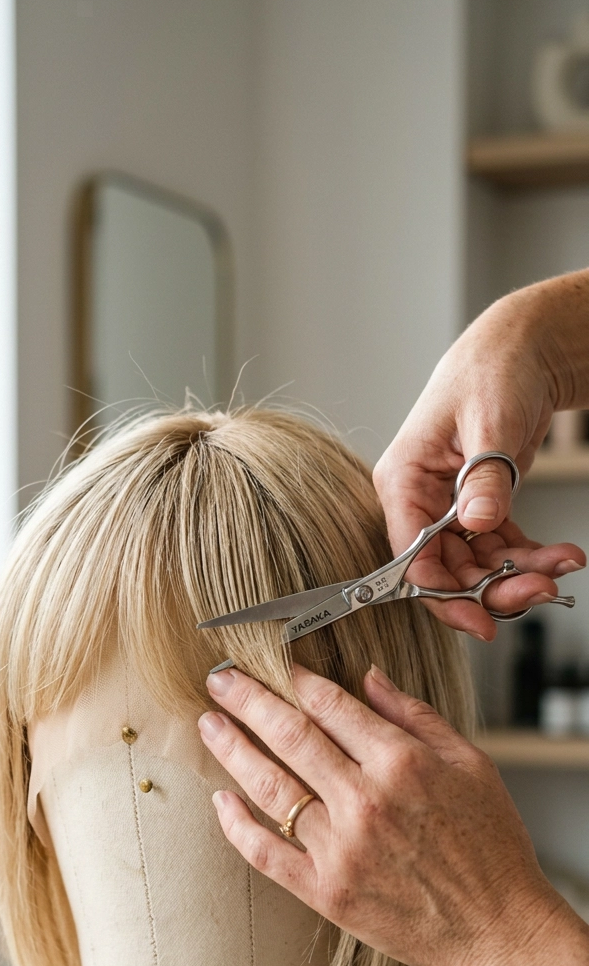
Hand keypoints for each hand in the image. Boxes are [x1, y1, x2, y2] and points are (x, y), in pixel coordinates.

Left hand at [198, 663, 567, 965]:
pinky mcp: (325, 891)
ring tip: (209, 725)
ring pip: (270, 787)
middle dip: (247, 700)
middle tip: (220, 679)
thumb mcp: (471, 764)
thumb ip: (415, 716)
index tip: (274, 665)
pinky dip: (237, 825)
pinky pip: (266, 852)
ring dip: (232, 749)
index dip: (295, 679)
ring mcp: (340, 849)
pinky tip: (220, 800)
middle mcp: (365, 801)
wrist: (497, 929)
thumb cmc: (491, 847)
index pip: (331, 706)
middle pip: (290, 736)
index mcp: (402, 763)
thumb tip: (369, 676)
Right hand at [373, 277, 586, 638]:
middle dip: (493, 588)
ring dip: (519, 575)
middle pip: (446, 569)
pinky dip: (530, 557)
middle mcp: (420, 499)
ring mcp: (449, 506)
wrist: (523, 347)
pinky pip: (499, 548)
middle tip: (541, 591)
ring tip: (562, 567)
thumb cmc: (492, 369)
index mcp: (404, 480)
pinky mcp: (479, 505)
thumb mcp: (489, 421)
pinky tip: (561, 555)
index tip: (481, 619)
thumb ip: (483, 477)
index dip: (443, 594)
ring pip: (476, 565)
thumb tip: (475, 524)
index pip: (411, 555)